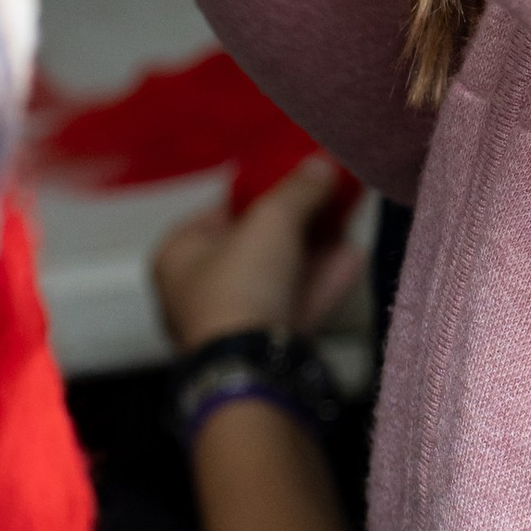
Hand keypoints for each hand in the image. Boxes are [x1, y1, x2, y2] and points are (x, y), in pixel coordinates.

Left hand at [153, 153, 362, 351]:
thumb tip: (322, 165)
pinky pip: (295, 305)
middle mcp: (198, 290)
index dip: (260, 192)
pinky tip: (352, 260)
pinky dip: (322, 282)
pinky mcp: (263, 347)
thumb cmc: (242, 282)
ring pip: (278, 278)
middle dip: (295, 224)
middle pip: (253, 246)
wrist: (254, 365)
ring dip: (314, 252)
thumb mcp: (272, 219)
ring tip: (348, 225)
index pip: (220, 212)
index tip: (296, 180)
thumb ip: (300, 189)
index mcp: (178, 254)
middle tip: (329, 200)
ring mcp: (231, 323)